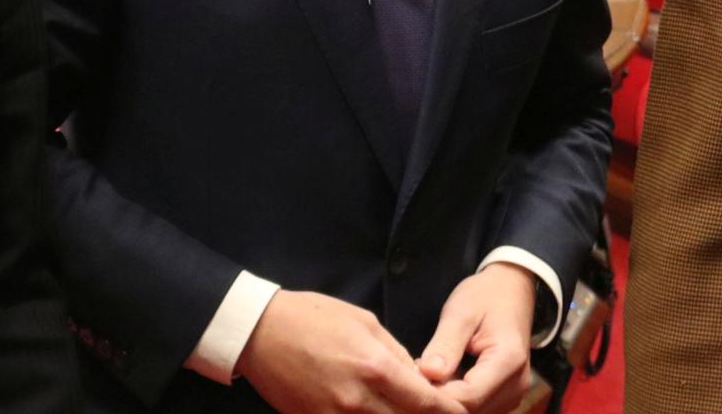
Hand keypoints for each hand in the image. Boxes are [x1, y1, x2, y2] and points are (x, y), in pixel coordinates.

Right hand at [238, 290, 466, 413]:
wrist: (259, 332)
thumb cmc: (312, 317)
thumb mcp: (364, 322)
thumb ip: (396, 353)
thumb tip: (417, 377)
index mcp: (376, 368)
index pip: (427, 404)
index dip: (450, 412)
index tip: (462, 411)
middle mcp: (360, 400)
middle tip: (438, 411)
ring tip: (407, 409)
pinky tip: (374, 411)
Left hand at [416, 265, 537, 413]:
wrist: (511, 291)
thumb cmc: (486, 296)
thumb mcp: (460, 313)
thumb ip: (446, 345)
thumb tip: (428, 373)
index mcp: (508, 361)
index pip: (468, 397)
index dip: (436, 392)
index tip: (412, 374)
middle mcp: (516, 385)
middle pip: (470, 409)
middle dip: (439, 397)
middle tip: (415, 372)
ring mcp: (513, 394)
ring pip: (471, 412)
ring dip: (447, 398)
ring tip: (427, 372)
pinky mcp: (505, 397)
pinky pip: (477, 407)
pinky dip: (456, 397)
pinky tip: (441, 378)